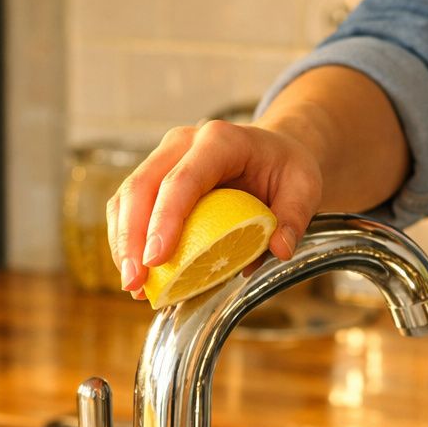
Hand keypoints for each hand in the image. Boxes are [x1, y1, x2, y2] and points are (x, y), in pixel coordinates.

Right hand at [107, 119, 322, 297]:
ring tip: (133, 286)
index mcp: (221, 140)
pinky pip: (129, 208)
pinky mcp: (154, 179)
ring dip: (123, 243)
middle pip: (142, 186)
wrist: (272, 152)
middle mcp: (184, 143)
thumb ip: (294, 217)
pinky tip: (138, 275)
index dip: (165, 219)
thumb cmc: (285, 168)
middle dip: (132, 238)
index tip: (156, 259)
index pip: (183, 179)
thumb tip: (278, 250)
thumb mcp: (304, 187)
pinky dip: (127, 242)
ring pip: (127, 197)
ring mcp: (164, 158)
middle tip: (136, 282)